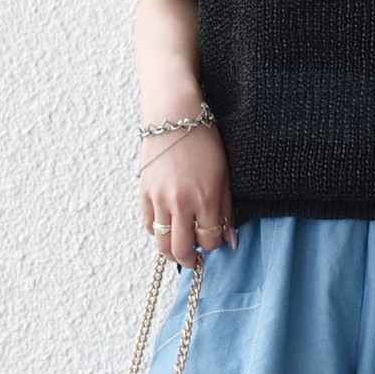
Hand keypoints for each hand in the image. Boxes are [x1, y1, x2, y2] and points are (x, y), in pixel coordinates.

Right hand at [140, 90, 236, 265]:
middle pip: (181, 250)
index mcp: (205, 199)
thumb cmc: (204, 141)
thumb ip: (226, 210)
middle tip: (193, 258)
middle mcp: (181, 203)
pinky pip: (148, 224)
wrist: (174, 114)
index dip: (211, 245)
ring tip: (178, 247)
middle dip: (189, 259)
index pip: (209, 241)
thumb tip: (230, 240)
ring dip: (171, 250)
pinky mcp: (144, 191)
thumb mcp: (224, 176)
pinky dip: (156, 230)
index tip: (212, 240)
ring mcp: (159, 198)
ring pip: (161, 243)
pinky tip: (166, 225)